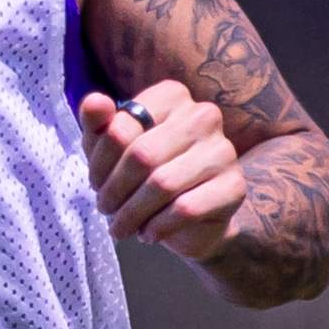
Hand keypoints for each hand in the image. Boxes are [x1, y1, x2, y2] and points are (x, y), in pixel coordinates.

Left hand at [79, 83, 246, 263]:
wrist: (192, 220)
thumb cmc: (145, 176)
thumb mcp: (111, 150)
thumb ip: (98, 124)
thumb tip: (95, 102)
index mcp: (171, 96)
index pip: (121, 127)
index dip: (99, 164)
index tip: (96, 185)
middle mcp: (203, 115)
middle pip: (141, 155)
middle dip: (114, 190)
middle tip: (106, 209)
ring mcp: (223, 150)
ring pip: (162, 184)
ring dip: (132, 214)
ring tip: (123, 227)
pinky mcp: (233, 187)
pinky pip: (185, 209)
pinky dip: (158, 227)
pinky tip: (150, 233)